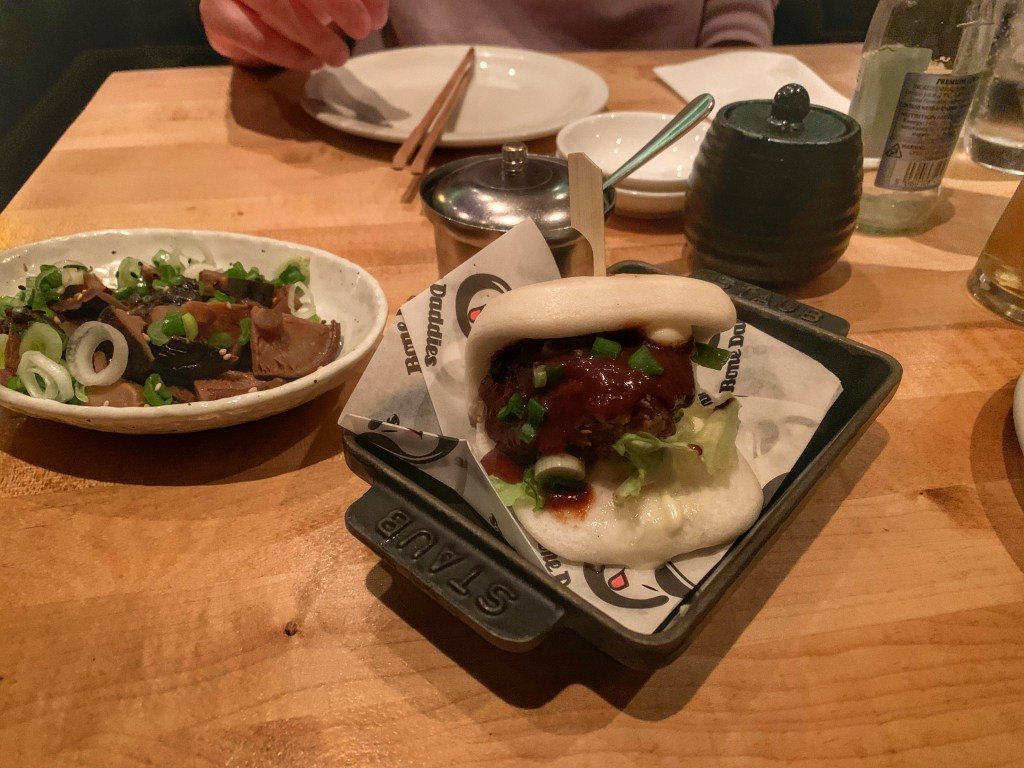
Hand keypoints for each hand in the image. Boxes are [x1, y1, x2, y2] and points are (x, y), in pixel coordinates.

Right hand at [199, 0, 388, 69]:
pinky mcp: (215, 13)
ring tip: (338, 55)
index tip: (371, 19)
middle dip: (332, 4)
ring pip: (267, 1)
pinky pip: (245, 31)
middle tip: (360, 32)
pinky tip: (310, 61)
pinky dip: (283, 51)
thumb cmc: (303, 1)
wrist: (257, 20)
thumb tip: (376, 16)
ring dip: (309, 33)